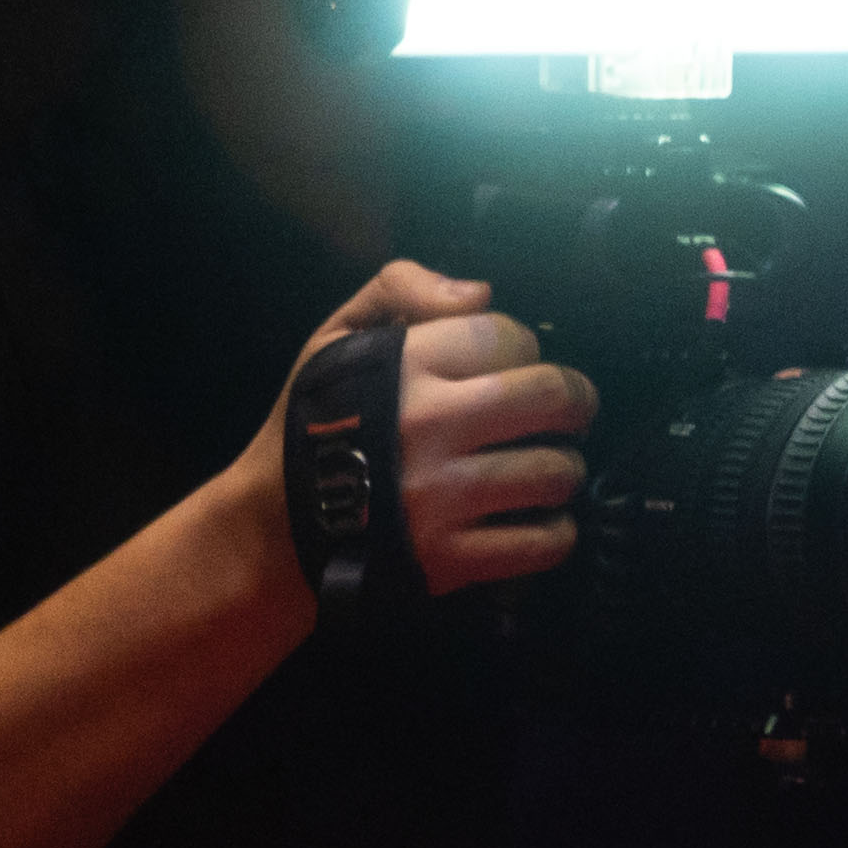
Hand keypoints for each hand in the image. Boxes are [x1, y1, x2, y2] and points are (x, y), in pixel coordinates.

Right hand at [261, 261, 600, 595]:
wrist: (271, 523)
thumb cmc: (316, 421)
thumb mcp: (335, 335)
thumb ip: (401, 289)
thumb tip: (483, 294)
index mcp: (404, 365)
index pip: (508, 337)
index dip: (523, 348)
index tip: (516, 367)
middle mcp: (428, 426)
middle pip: (551, 397)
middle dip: (577, 400)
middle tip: (569, 411)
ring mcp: (441, 497)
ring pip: (556, 471)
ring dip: (565, 468)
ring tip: (547, 467)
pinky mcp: (450, 558)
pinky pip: (543, 543)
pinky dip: (556, 532)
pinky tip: (538, 519)